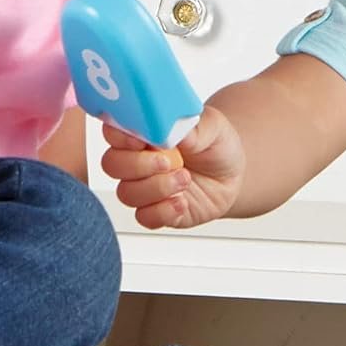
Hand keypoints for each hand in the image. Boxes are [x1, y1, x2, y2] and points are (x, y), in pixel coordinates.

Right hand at [100, 104, 243, 229]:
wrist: (232, 173)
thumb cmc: (216, 145)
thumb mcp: (213, 127)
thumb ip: (192, 128)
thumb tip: (172, 128)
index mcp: (144, 133)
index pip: (114, 131)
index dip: (120, 136)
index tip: (140, 139)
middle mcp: (138, 160)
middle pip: (112, 164)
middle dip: (138, 164)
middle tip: (168, 162)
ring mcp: (145, 187)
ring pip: (126, 193)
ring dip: (156, 188)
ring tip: (184, 179)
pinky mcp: (156, 211)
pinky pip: (144, 217)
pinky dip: (162, 211)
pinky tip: (182, 201)